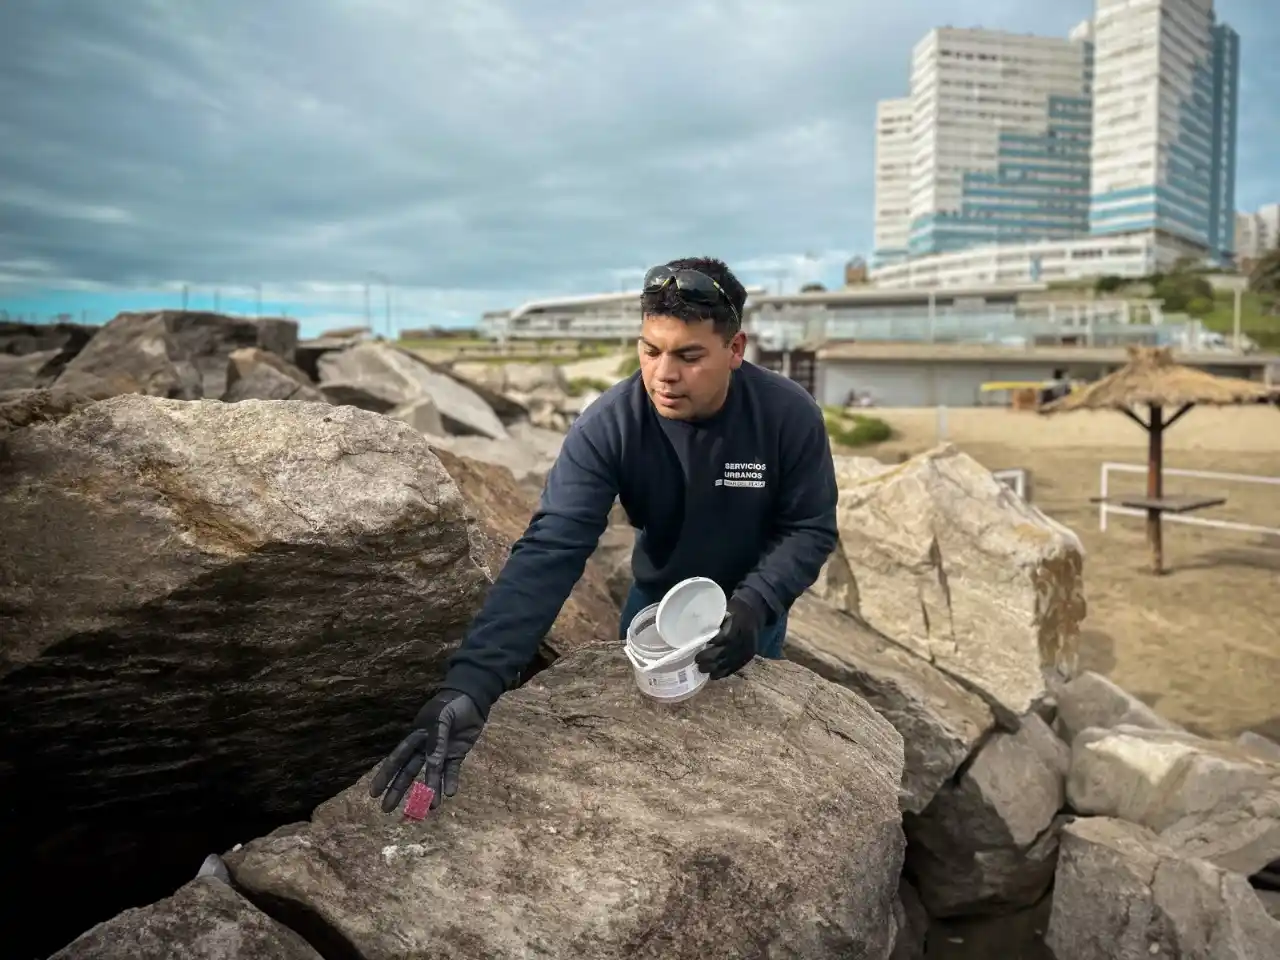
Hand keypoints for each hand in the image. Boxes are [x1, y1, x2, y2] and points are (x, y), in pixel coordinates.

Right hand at [369, 689, 484, 813]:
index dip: (385, 776)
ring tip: (430, 808)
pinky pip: (451, 770)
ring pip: (431, 774)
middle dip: (399, 790)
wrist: (473, 697)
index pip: (397, 759)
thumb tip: (431, 765)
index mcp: (415, 737)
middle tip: (387, 809)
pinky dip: (450, 781)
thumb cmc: (451, 704)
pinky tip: (448, 794)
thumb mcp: (441, 718)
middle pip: (409, 772)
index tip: (374, 793)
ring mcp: (441, 752)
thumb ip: (436, 742)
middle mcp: (424, 747)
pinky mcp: (457, 753)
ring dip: (430, 790)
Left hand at [694, 596, 760, 679]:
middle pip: (726, 652)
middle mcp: (744, 639)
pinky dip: (723, 673)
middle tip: (697, 659)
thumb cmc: (735, 611)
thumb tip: (695, 629)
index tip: (703, 642)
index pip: (727, 636)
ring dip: (714, 668)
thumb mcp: (726, 609)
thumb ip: (715, 619)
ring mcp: (746, 650)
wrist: (754, 614)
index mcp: (738, 625)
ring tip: (701, 669)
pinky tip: (712, 675)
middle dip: (710, 657)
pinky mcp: (747, 658)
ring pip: (729, 662)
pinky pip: (735, 668)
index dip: (715, 641)